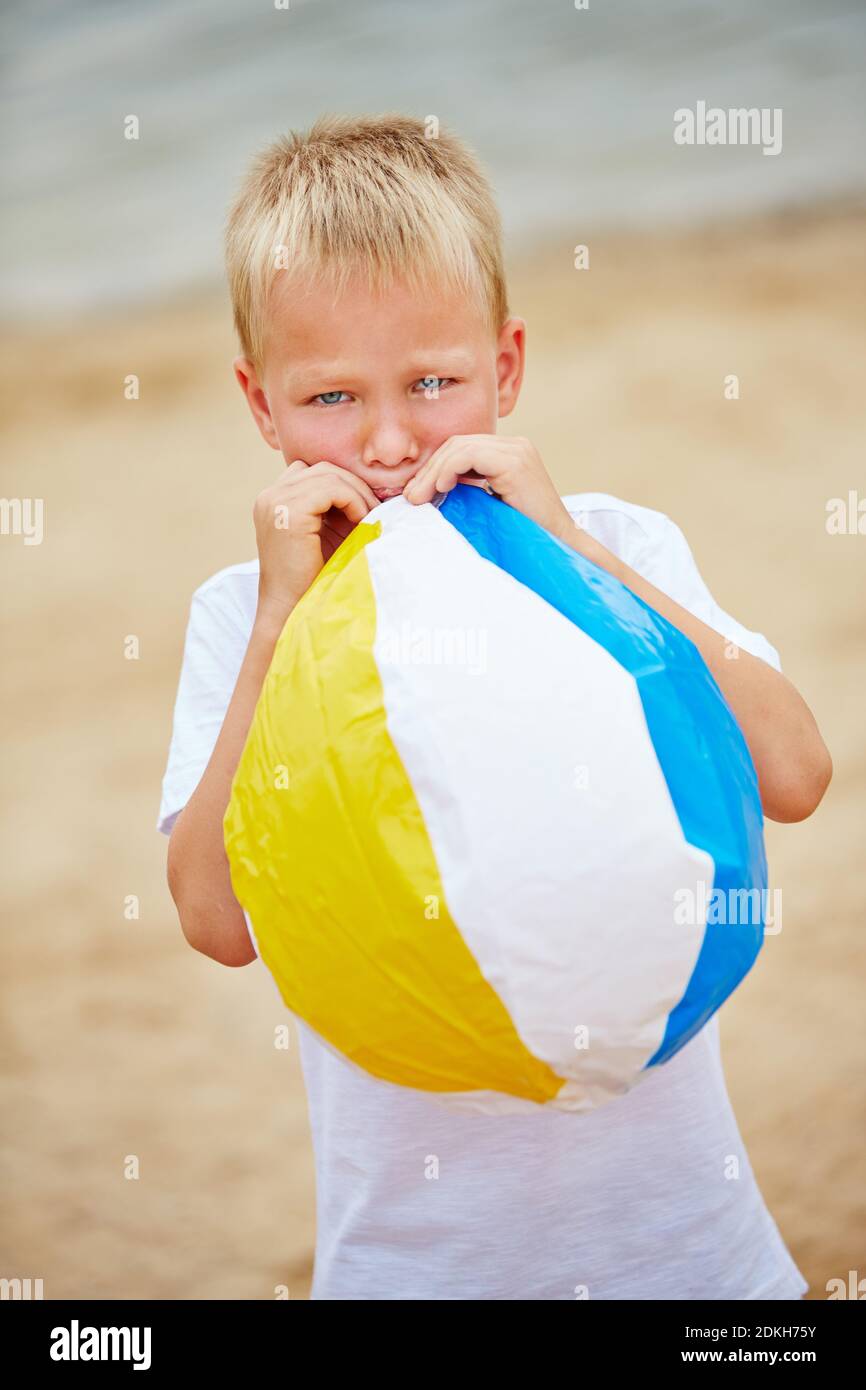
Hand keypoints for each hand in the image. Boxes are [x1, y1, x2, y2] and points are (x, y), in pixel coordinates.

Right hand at [252, 460, 378, 623]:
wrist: (292, 610)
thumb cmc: (313, 578)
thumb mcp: (323, 534)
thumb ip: (333, 507)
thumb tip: (372, 485)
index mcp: (273, 500)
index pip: (312, 471)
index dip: (341, 485)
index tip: (361, 509)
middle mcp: (269, 496)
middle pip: (322, 469)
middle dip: (353, 486)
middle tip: (373, 511)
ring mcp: (275, 501)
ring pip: (329, 475)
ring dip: (357, 494)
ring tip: (369, 519)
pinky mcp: (289, 511)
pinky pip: (332, 489)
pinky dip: (353, 501)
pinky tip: (361, 523)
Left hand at [403, 434, 574, 540]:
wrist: (559, 545)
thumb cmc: (524, 533)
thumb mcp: (489, 506)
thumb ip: (467, 490)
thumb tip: (425, 491)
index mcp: (508, 452)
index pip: (461, 447)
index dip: (434, 467)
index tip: (417, 493)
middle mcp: (515, 445)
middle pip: (457, 444)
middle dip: (429, 469)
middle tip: (411, 497)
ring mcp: (517, 450)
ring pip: (459, 447)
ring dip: (433, 472)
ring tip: (419, 497)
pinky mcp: (515, 462)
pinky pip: (469, 455)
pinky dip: (448, 470)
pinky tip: (440, 490)